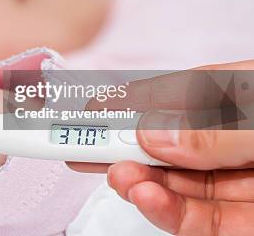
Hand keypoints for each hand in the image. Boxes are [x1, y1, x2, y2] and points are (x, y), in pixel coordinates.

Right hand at [69, 60, 253, 234]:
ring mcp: (242, 184)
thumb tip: (152, 132)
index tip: (88, 108)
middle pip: (167, 143)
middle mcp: (234, 142)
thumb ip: (214, 129)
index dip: (129, 101)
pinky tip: (145, 196)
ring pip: (176, 184)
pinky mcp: (247, 225)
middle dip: (124, 145)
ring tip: (118, 176)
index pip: (174, 97)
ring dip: (139, 180)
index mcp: (239, 100)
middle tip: (83, 146)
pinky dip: (167, 211)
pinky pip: (201, 221)